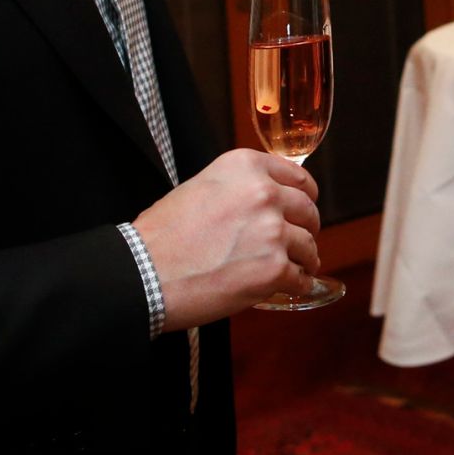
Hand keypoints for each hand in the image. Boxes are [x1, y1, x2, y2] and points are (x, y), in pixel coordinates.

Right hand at [132, 148, 321, 327]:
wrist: (145, 272)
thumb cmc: (164, 234)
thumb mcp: (203, 186)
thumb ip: (240, 187)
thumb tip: (268, 201)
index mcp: (246, 167)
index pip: (299, 178)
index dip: (305, 196)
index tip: (304, 208)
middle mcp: (264, 193)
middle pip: (308, 211)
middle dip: (307, 228)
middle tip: (300, 242)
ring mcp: (272, 231)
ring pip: (308, 246)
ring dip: (302, 259)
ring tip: (292, 268)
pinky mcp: (273, 268)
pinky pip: (300, 278)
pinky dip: (295, 285)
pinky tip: (286, 287)